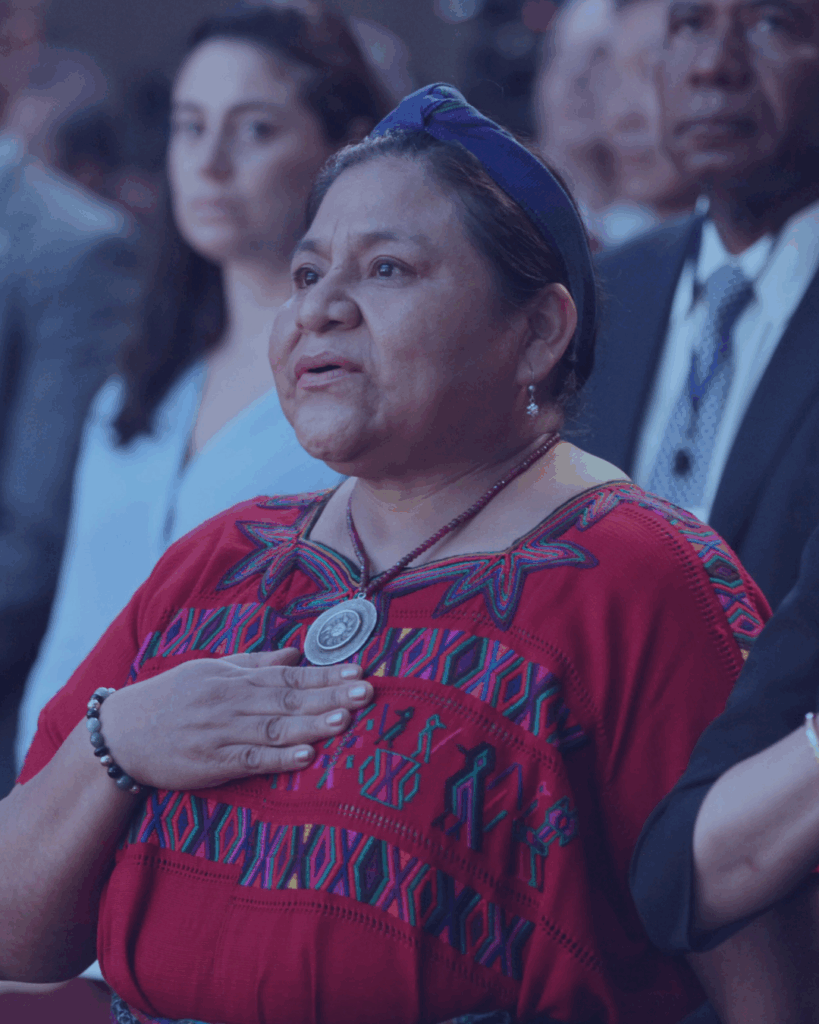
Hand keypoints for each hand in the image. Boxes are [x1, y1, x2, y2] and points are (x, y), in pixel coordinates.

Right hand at [97, 648, 371, 789]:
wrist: (121, 734)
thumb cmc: (171, 699)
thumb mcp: (212, 671)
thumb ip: (256, 663)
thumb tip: (295, 653)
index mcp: (235, 678)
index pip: (289, 674)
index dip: (325, 673)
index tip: (358, 670)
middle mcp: (232, 701)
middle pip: (289, 697)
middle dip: (329, 694)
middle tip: (366, 692)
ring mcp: (222, 732)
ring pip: (275, 727)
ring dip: (311, 723)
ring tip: (344, 719)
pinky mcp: (211, 762)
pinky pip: (251, 760)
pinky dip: (279, 758)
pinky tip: (305, 755)